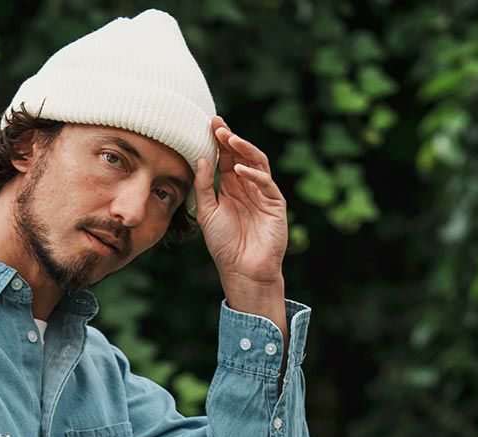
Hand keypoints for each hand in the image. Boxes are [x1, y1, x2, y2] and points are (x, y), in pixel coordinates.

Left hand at [192, 116, 287, 286]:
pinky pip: (266, 183)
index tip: (209, 125)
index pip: (226, 158)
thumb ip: (204, 186)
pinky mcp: (275, 204)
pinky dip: (253, 174)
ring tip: (230, 138)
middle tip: (218, 124)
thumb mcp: (207, 213)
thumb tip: (202, 158)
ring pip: (257, 163)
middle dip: (230, 139)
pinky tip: (239, 169)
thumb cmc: (224, 245)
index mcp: (231, 188)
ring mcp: (263, 194)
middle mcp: (248, 187)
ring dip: (244, 149)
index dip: (219, 142)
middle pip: (241, 155)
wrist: (243, 271)